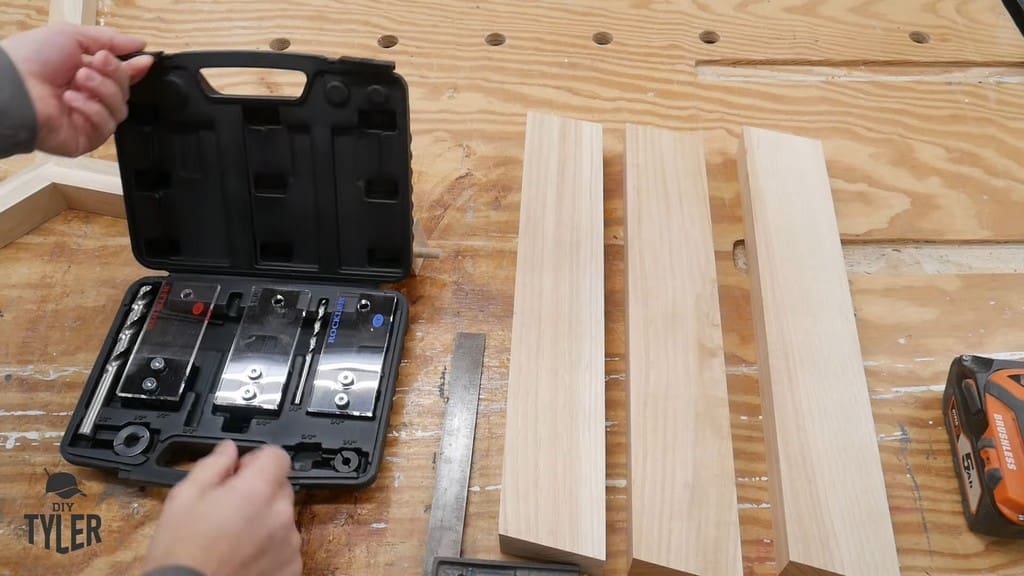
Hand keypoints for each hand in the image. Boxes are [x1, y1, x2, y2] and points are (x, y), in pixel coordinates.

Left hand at [0, 24, 153, 155]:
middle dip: (114, 74)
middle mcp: (87, 98)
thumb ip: (109, 39)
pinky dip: (91, 109)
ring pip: (120, 108)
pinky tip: (71, 100)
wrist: (12, 87)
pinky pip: (106, 126)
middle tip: (95, 63)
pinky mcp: (86, 139)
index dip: (134, 68)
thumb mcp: (72, 36)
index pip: (120, 76)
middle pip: (124, 90)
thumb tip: (139, 43)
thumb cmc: (31, 59)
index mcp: (84, 74)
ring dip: (102, 90)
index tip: (145, 59)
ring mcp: (87, 120)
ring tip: (78, 80)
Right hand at [142, 441, 302, 575]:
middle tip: (228, 508)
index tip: (240, 472)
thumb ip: (213, 465)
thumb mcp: (185, 497)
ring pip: (282, 517)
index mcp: (256, 491)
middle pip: (280, 487)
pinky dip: (269, 547)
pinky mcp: (291, 567)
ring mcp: (289, 544)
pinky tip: (242, 555)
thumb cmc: (181, 553)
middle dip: (258, 491)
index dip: (257, 460)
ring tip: (232, 538)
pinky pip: (285, 546)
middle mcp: (280, 515)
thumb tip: (229, 449)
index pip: (278, 456)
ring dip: (264, 520)